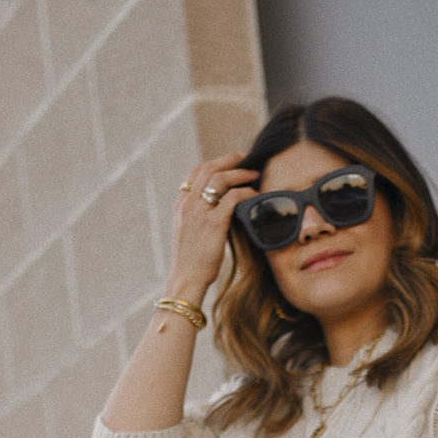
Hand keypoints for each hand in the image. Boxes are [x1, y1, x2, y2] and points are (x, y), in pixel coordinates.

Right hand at [168, 154, 259, 300]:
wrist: (185, 280)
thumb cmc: (191, 262)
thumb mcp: (190, 233)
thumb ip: (201, 217)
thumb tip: (224, 208)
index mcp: (181, 205)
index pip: (196, 172)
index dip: (215, 162)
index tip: (231, 162)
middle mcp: (188, 204)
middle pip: (208, 168)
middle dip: (230, 159)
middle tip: (247, 158)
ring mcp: (199, 212)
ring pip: (220, 179)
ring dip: (240, 173)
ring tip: (254, 174)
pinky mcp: (213, 223)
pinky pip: (233, 198)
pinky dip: (247, 193)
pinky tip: (255, 196)